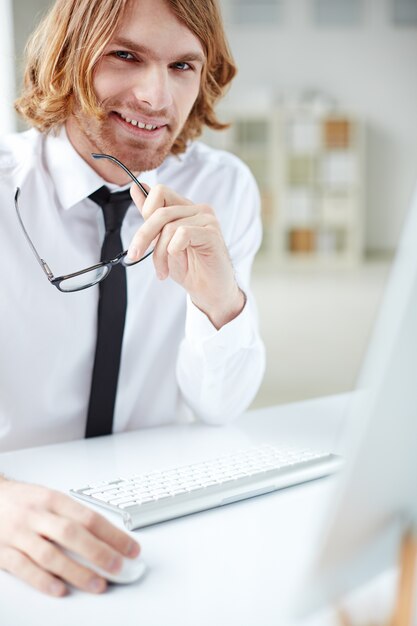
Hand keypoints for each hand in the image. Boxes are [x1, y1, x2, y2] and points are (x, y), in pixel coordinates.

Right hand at [0, 478, 139, 595]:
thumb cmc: (23, 501)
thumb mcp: (49, 498)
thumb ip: (73, 517)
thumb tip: (107, 537)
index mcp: (53, 500)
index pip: (89, 517)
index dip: (113, 534)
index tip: (131, 548)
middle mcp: (37, 515)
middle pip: (72, 534)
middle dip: (99, 552)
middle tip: (119, 567)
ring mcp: (19, 534)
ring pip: (50, 554)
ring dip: (77, 572)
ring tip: (97, 584)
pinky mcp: (2, 551)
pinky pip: (24, 568)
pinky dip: (43, 581)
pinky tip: (60, 590)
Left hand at [129, 184, 245, 328]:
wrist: (210, 291)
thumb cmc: (190, 268)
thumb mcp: (162, 241)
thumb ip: (151, 216)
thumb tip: (136, 187)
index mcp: (186, 208)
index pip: (159, 192)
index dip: (145, 211)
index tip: (140, 238)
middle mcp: (198, 209)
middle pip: (160, 212)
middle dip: (143, 236)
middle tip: (134, 256)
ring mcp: (207, 220)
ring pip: (169, 227)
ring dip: (159, 254)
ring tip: (162, 271)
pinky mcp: (212, 233)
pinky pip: (183, 235)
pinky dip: (173, 251)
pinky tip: (176, 264)